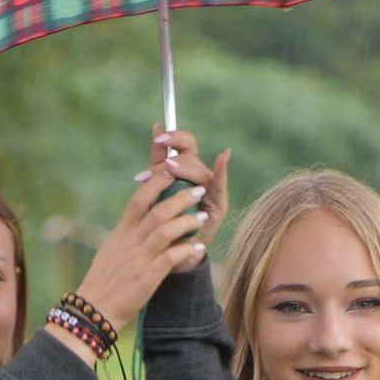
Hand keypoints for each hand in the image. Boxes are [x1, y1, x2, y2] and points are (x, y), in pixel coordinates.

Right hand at [67, 163, 209, 332]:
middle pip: (156, 211)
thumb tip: (135, 224)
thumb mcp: (110, 252)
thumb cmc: (102, 283)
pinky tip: (198, 247)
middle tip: (199, 190)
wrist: (93, 310)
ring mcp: (139, 258)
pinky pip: (171, 258)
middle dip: (179, 198)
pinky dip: (186, 250)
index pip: (139, 200)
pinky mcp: (147, 277)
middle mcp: (130, 242)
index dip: (156, 183)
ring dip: (187, 222)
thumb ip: (124, 236)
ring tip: (202, 218)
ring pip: (166, 231)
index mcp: (121, 233)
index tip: (172, 172)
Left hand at [152, 125, 229, 272]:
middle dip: (174, 157)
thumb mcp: (157, 186)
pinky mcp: (218, 204)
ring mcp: (210, 189)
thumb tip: (157, 128)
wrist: (169, 251)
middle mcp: (200, 175)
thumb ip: (158, 161)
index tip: (158, 138)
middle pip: (190, 154)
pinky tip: (223, 156)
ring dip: (183, 168)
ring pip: (197, 168)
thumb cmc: (163, 219)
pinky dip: (221, 169)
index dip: (172, 136)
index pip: (184, 142)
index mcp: (185, 169)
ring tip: (170, 172)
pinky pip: (219, 183)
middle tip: (164, 166)